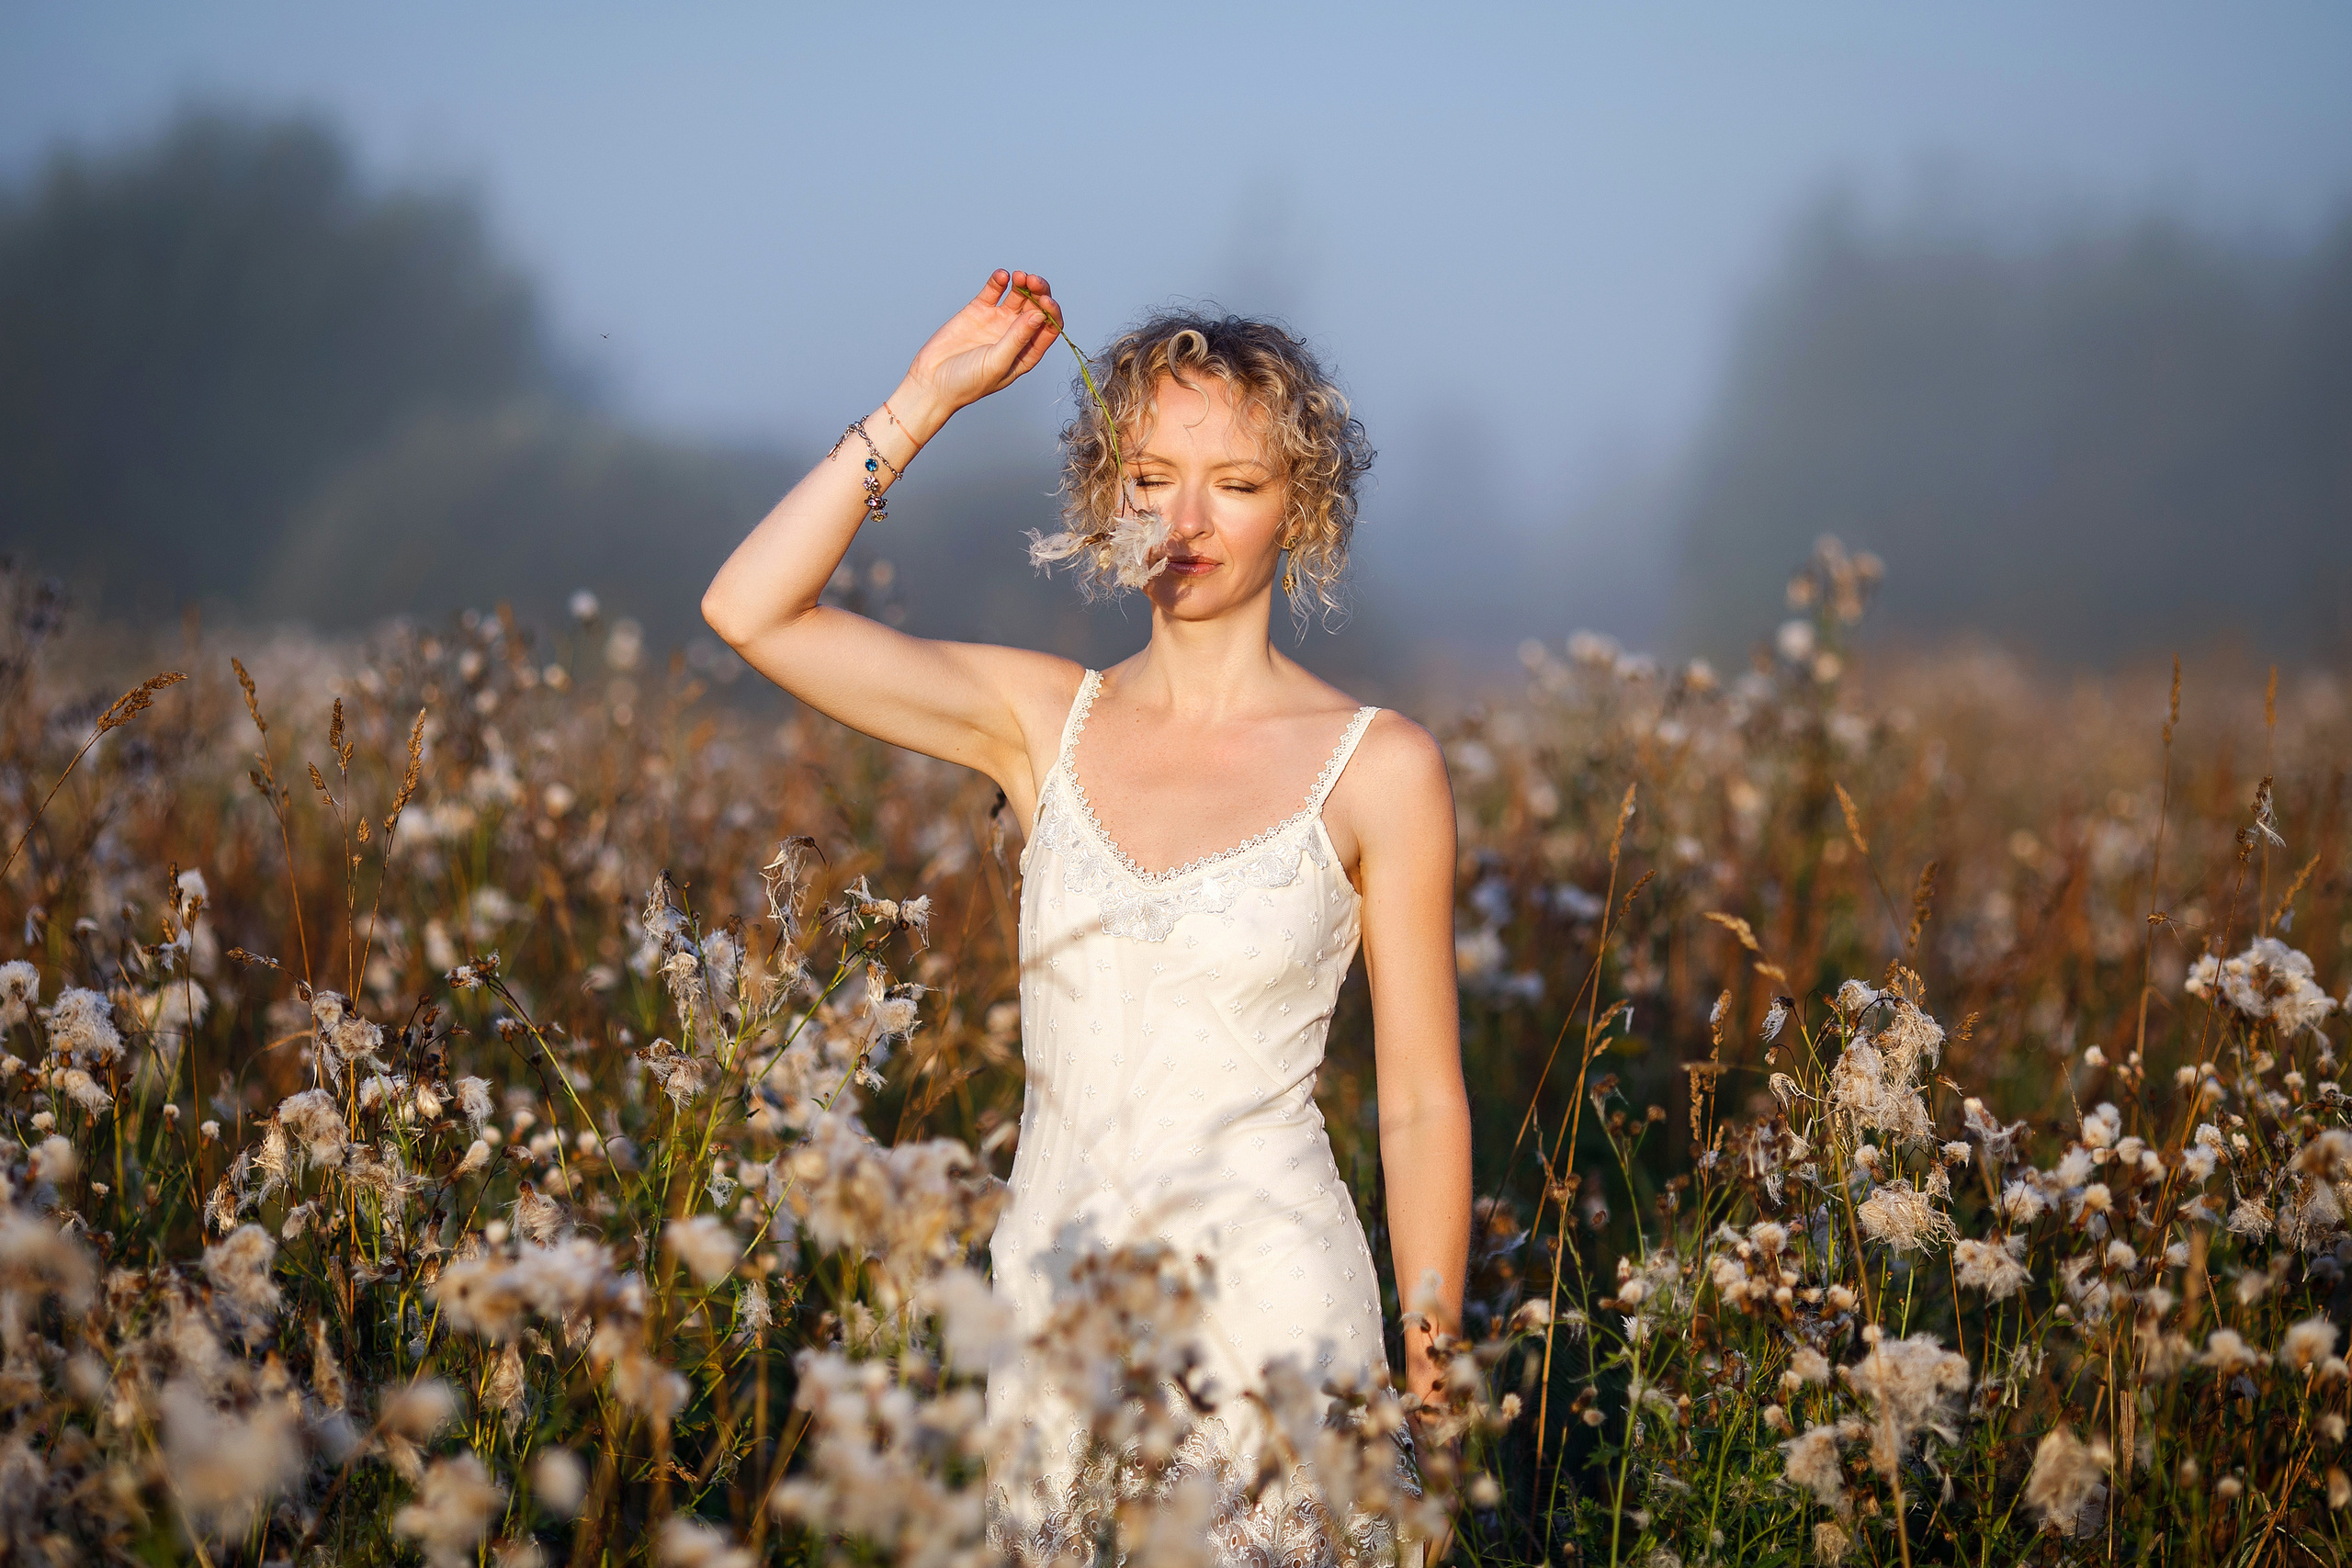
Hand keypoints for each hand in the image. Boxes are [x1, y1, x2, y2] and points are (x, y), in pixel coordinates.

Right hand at [902, 269, 1064, 421]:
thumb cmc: (967, 382)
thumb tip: (1039, 314)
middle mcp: (1016, 335)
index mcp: (1026, 352)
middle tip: (1033, 281)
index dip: (1051, 313)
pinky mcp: (978, 310)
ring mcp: (997, 321)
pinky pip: (993, 291)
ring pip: (1018, 296)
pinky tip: (1002, 276)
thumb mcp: (997, 362)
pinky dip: (999, 281)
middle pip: (1036, 307)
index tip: (1046, 303)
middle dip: (1039, 292)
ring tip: (1019, 277)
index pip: (1049, 328)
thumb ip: (1018, 338)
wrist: (932, 381)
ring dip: (1022, 283)